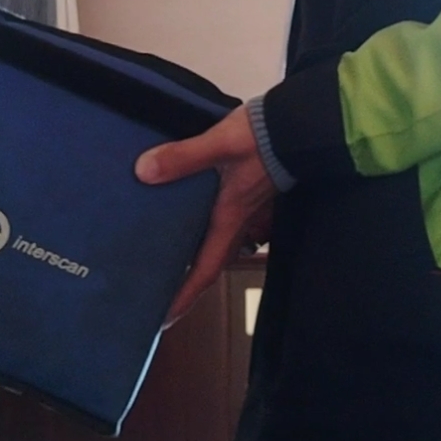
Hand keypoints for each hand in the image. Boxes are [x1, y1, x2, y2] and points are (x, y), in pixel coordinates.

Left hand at [135, 105, 273, 324]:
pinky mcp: (244, 188)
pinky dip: (199, 225)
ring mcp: (243, 206)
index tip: (163, 319)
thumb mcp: (220, 145)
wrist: (297, 121)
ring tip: (161, 257)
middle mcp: (236, 219)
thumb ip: (184, 157)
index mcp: (229, 218)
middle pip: (209, 261)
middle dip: (185, 281)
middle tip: (154, 293)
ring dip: (192, 253)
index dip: (185, 296)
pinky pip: (217, 217)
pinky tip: (181, 213)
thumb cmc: (262, 138)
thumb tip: (143, 172)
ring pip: (213, 240)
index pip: (206, 269)